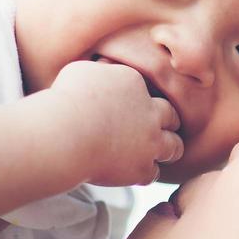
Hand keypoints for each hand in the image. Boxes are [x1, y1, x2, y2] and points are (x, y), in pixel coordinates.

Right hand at [46, 60, 182, 186]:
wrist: (64, 133)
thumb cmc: (66, 100)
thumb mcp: (80, 71)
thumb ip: (99, 69)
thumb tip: (104, 65)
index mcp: (135, 84)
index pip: (151, 93)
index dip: (146, 104)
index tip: (137, 112)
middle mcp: (150, 112)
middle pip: (172, 118)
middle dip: (167, 124)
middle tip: (153, 130)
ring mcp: (150, 142)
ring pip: (174, 147)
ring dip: (166, 150)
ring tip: (152, 153)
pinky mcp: (142, 167)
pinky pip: (152, 174)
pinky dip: (143, 174)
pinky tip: (131, 172)